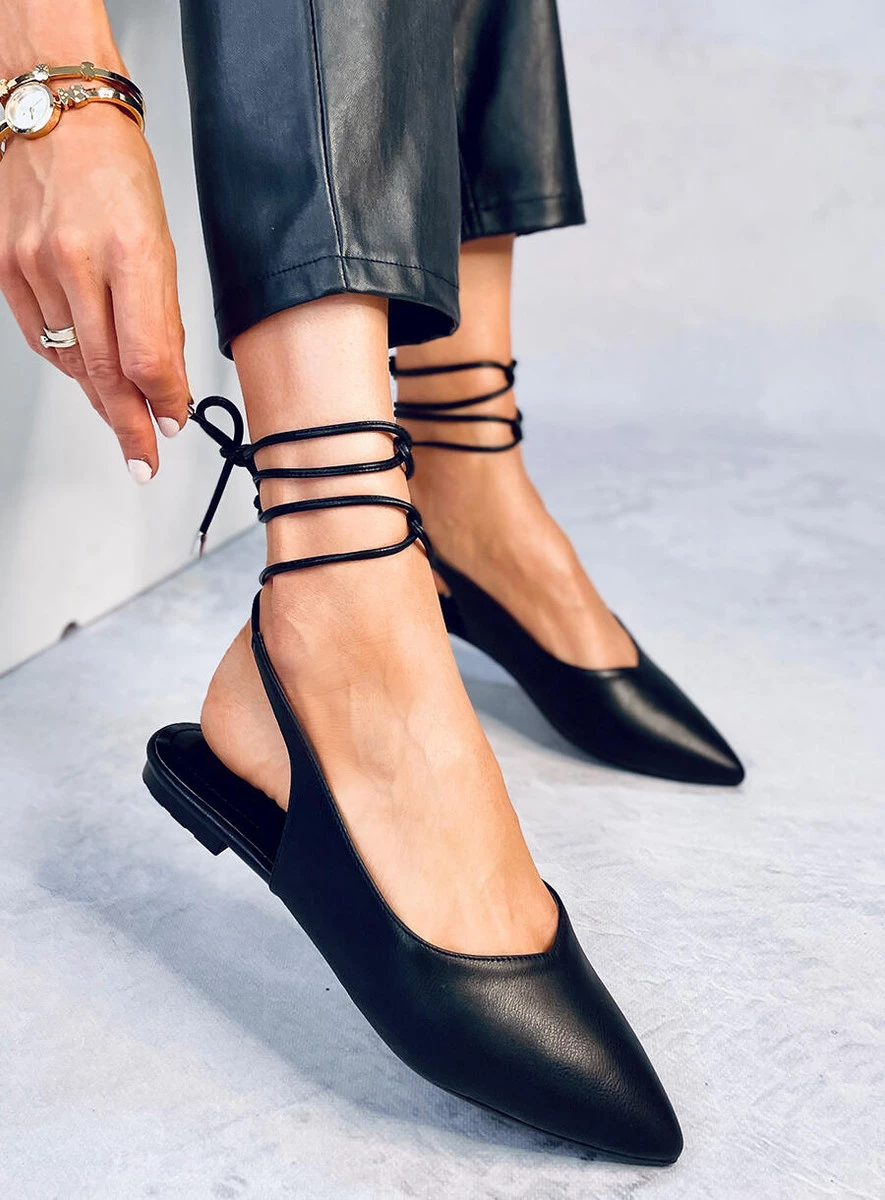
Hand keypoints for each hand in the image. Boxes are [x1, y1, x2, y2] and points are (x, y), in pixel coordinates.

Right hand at [0, 102, 189, 479]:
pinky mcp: (5, 268)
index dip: (162, 400)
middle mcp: (76, 260)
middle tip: (145, 458)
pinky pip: (39, 337)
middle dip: (130, 424)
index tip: (173, 424)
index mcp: (130, 249)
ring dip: (101, 400)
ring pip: (73, 360)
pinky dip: (68, 365)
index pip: (148, 354)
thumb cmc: (116, 170)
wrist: (54, 114)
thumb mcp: (162, 240)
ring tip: (124, 424)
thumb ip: (163, 314)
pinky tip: (87, 378)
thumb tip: (168, 380)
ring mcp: (33, 266)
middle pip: (107, 370)